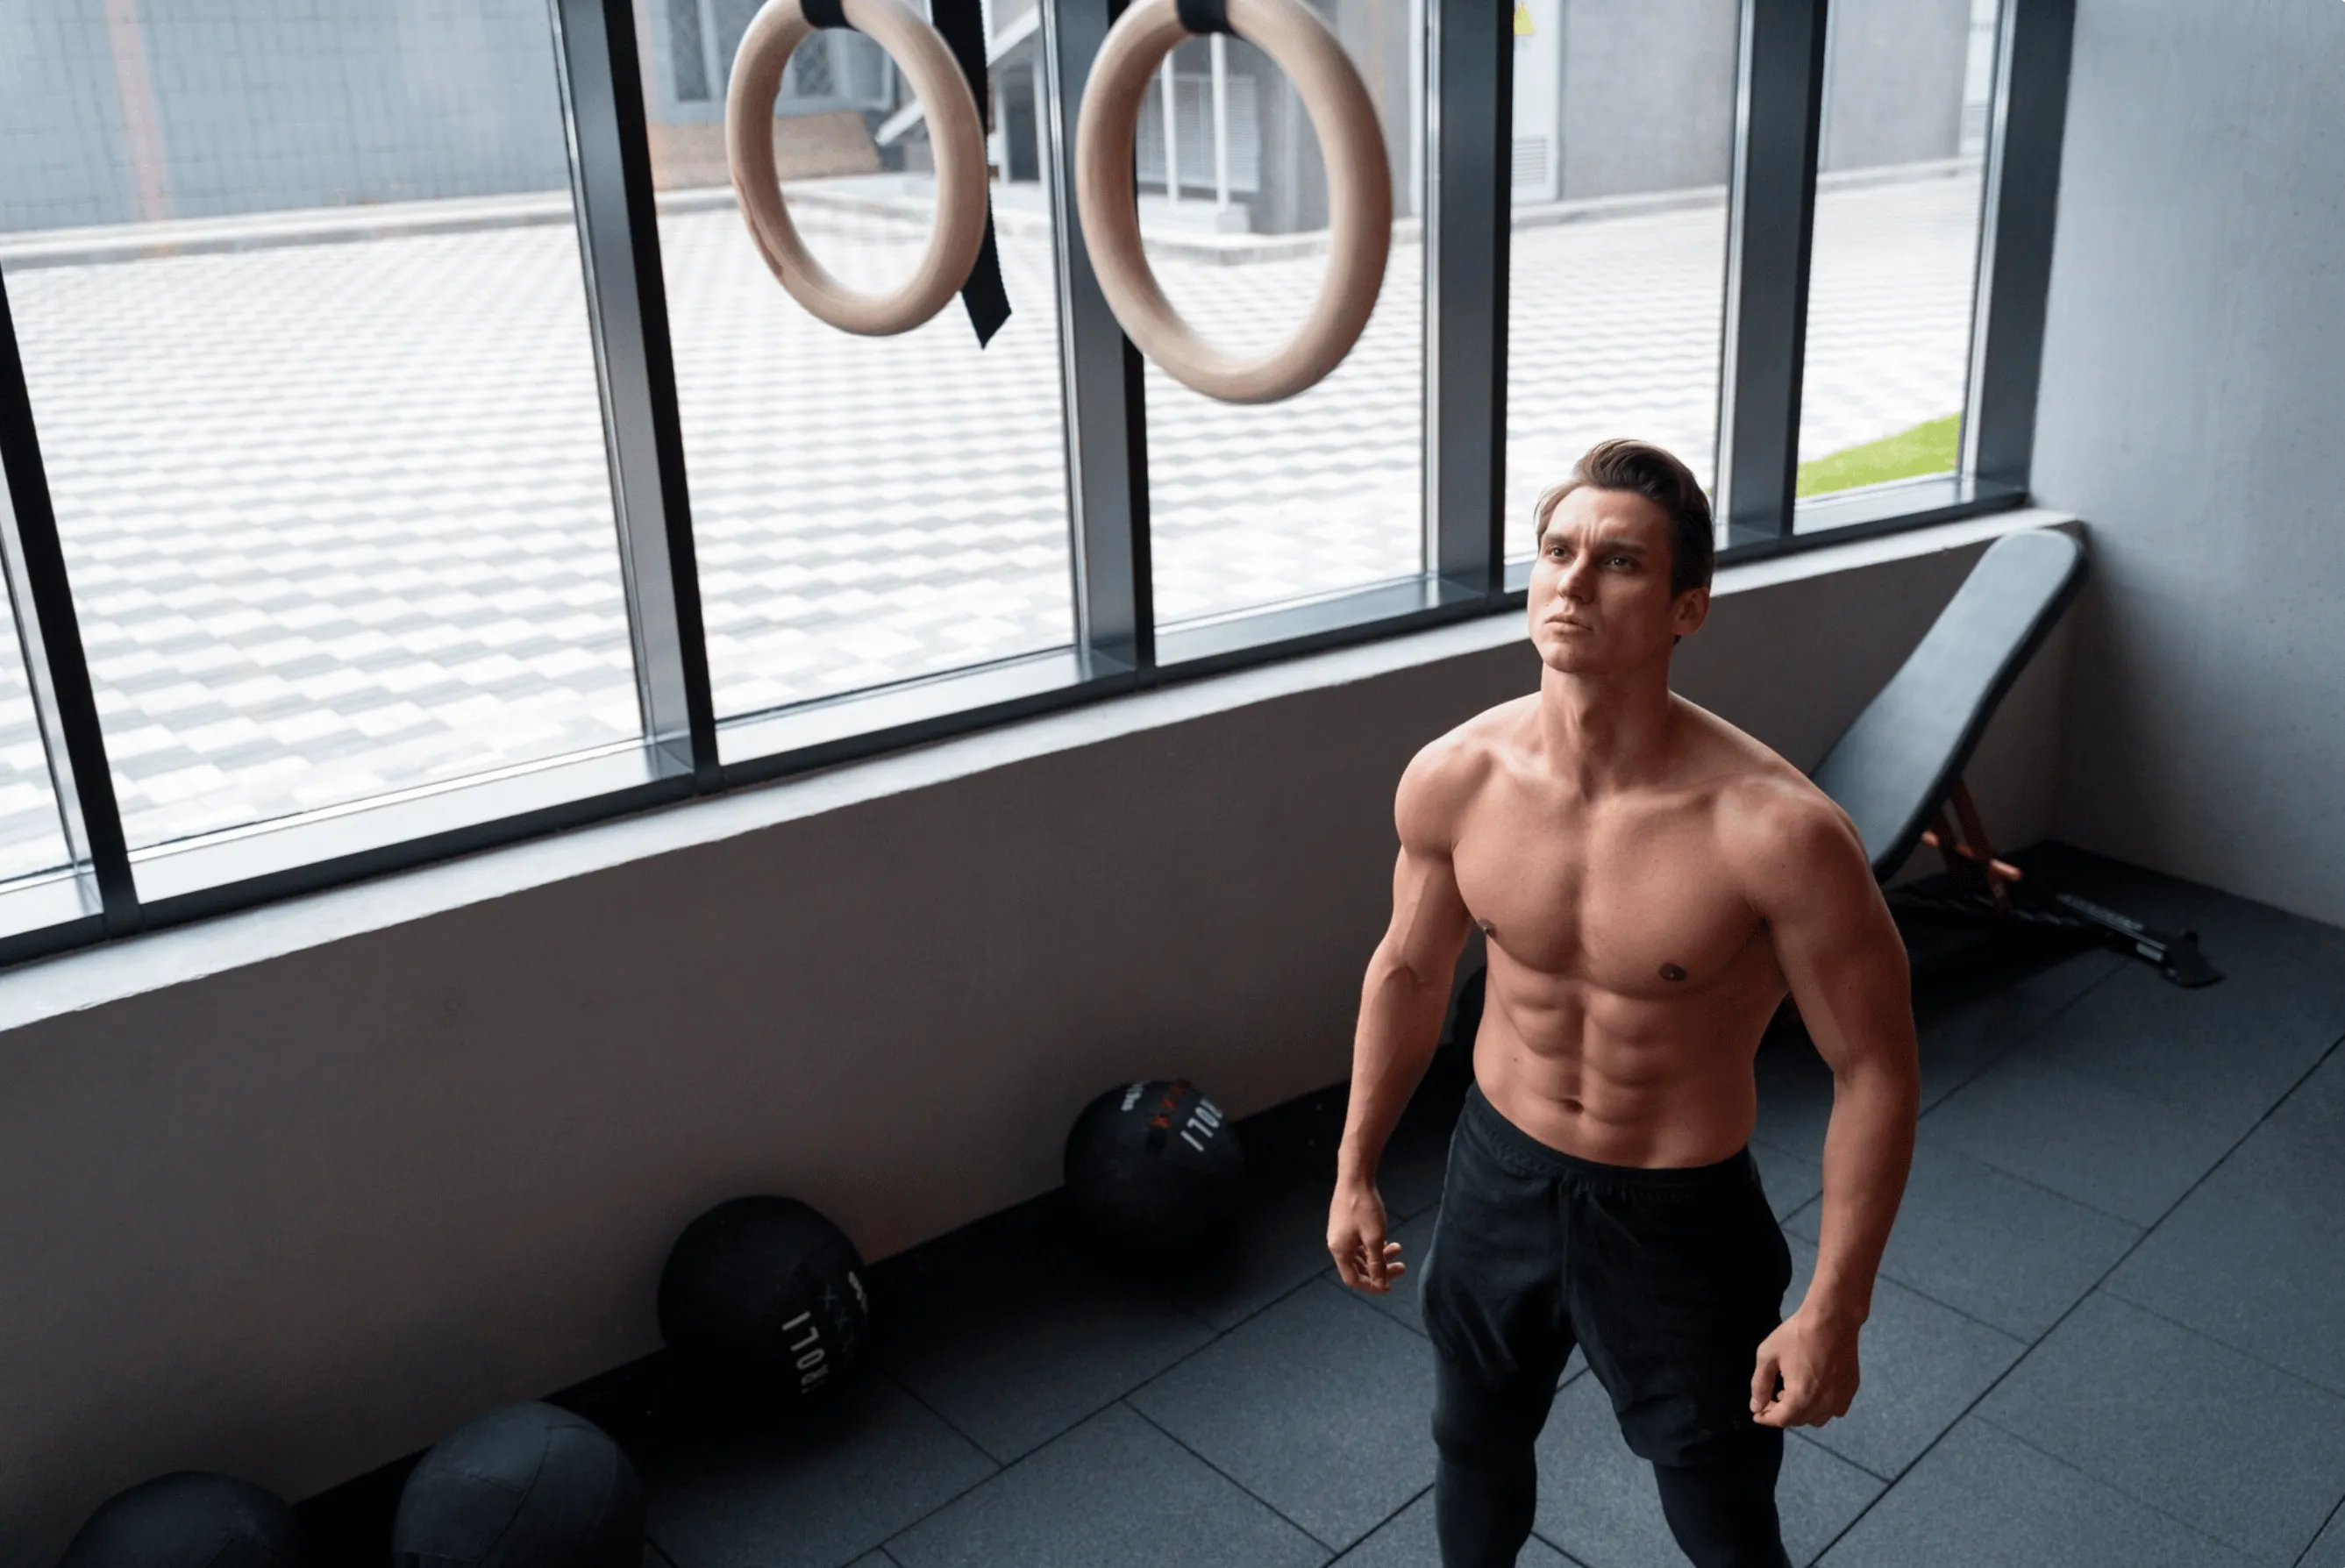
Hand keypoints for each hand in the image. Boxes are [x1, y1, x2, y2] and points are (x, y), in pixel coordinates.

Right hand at [1327, 1179, 1404, 1292]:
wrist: (1356, 1178)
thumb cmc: (1364, 1207)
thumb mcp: (1375, 1238)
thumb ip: (1377, 1264)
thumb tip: (1380, 1284)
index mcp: (1339, 1250)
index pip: (1353, 1279)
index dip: (1371, 1286)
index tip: (1389, 1285)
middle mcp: (1337, 1244)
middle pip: (1358, 1268)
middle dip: (1380, 1270)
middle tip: (1401, 1267)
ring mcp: (1341, 1234)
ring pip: (1361, 1255)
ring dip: (1380, 1256)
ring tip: (1398, 1249)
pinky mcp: (1346, 1225)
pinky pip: (1360, 1244)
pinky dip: (1374, 1246)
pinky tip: (1389, 1241)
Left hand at [1750, 1306, 1860, 1427]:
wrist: (1832, 1319)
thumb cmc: (1796, 1335)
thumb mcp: (1768, 1356)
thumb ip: (1760, 1385)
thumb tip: (1756, 1407)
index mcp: (1801, 1399)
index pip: (1781, 1420)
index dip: (1766, 1418)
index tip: (1757, 1414)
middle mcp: (1823, 1405)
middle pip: (1798, 1420)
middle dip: (1782, 1413)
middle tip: (1772, 1397)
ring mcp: (1840, 1399)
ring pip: (1817, 1418)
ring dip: (1802, 1411)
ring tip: (1792, 1391)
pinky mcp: (1851, 1390)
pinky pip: (1835, 1409)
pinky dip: (1822, 1406)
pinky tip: (1814, 1389)